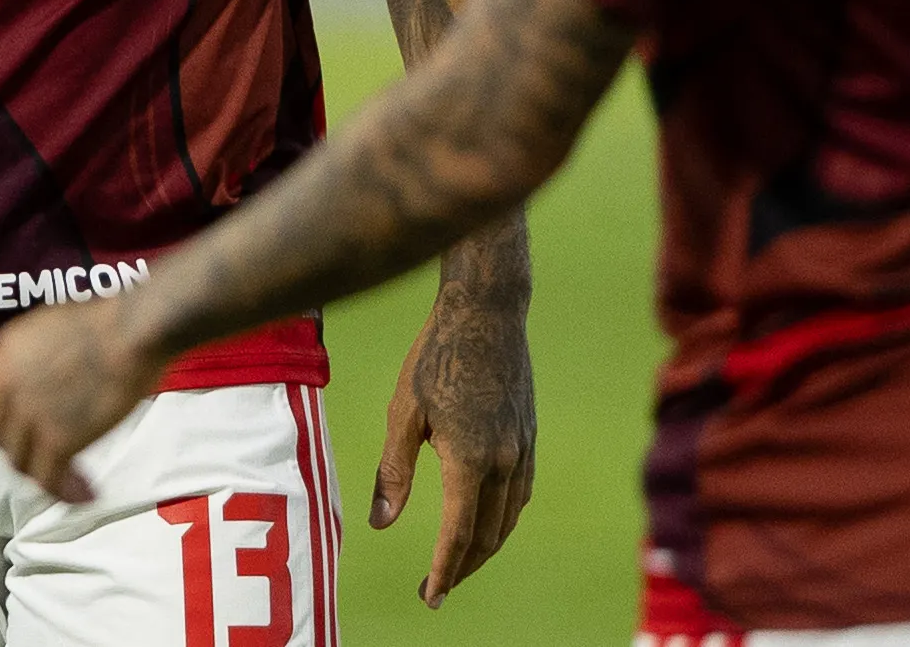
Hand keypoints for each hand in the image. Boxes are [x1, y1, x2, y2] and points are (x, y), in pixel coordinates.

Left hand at [0, 296, 167, 503]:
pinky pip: (50, 479)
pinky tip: (85, 493)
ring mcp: (29, 418)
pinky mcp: (57, 441)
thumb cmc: (102, 320)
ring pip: (21, 463)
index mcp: (1, 357)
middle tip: (47, 451)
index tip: (21, 421)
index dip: (2, 413)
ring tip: (68, 477)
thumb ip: (27, 356)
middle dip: (22, 446)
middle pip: (0, 436)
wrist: (129, 332)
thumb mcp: (44, 326)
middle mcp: (6, 389)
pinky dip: (66, 491)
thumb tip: (34, 378)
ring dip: (42, 472)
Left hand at [373, 294, 536, 607]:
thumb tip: (380, 524)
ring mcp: (523, 449)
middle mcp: (505, 462)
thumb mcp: (403, 413)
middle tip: (437, 588)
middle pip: (487, 536)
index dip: (442, 570)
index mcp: (470, 459)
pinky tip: (488, 522)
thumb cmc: (434, 356)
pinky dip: (503, 519)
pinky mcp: (529, 436)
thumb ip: (394, 472)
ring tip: (458, 564)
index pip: (458, 534)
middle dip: (462, 567)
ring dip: (484, 548)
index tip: (428, 595)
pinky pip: (521, 494)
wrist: (486, 313)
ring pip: (508, 519)